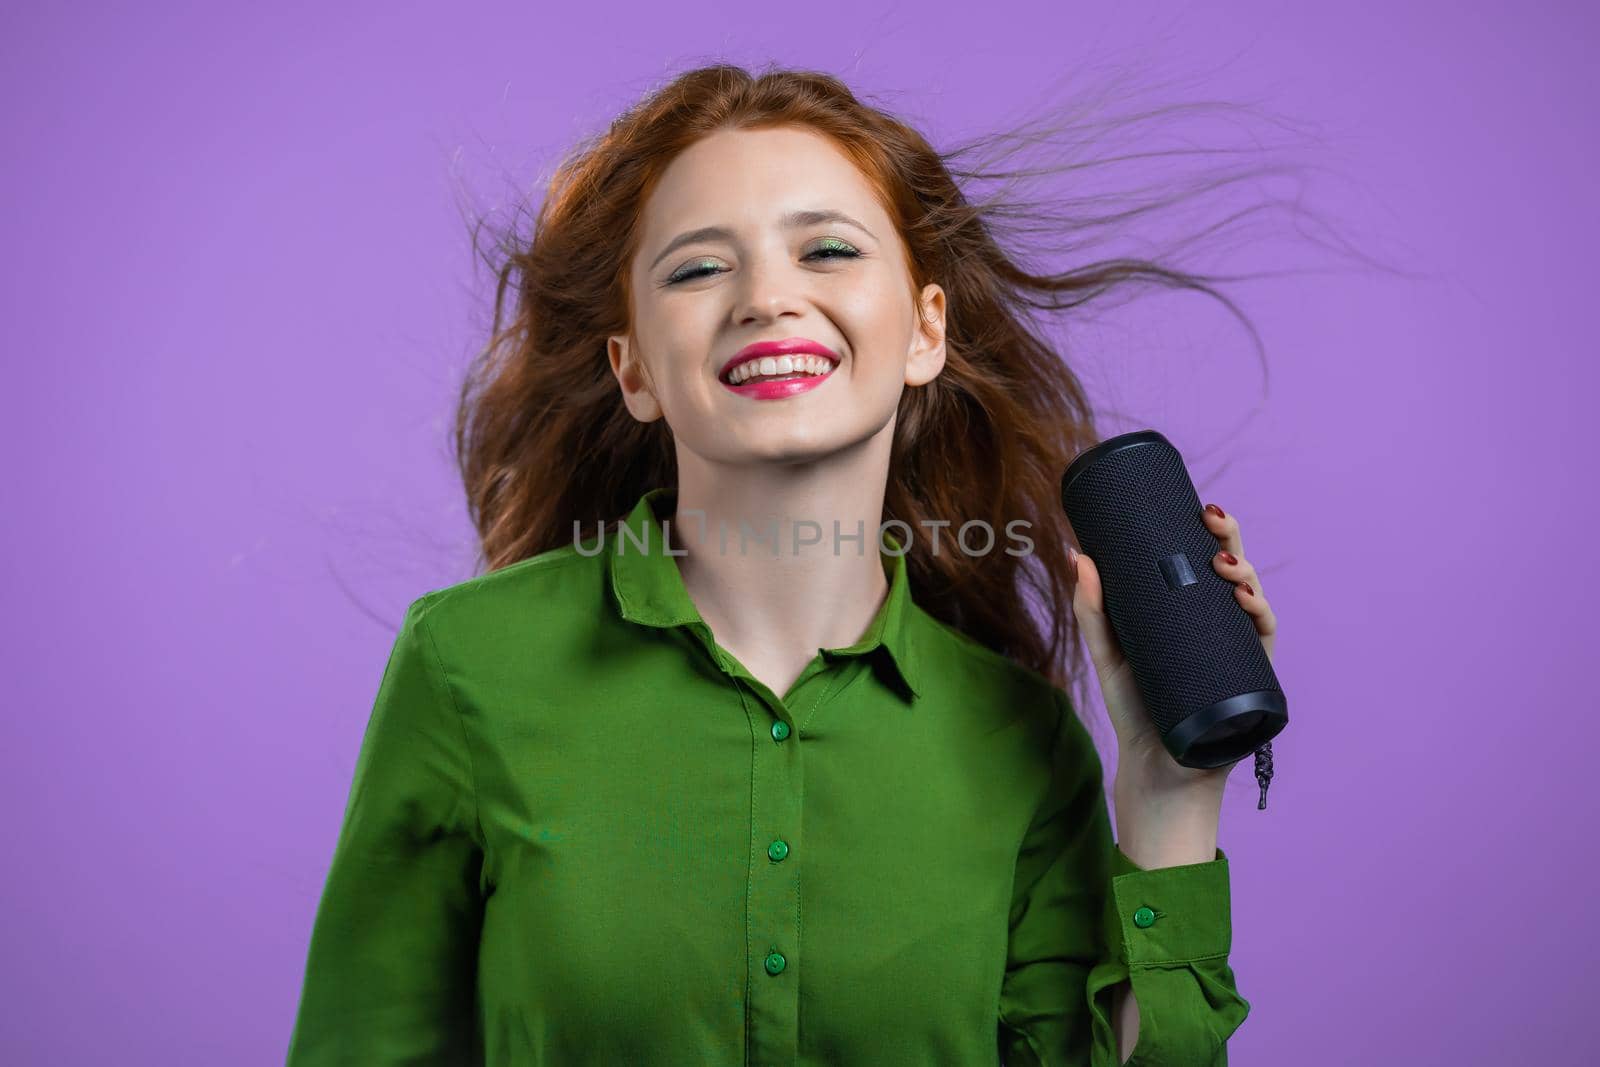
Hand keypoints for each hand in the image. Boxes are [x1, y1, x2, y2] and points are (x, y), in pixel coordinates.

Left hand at [1069, 502, 1278, 787]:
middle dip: (1230, 539)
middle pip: (1232, 571)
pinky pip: (1263, 637)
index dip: (1211, 532)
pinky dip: (1260, 614)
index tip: (1200, 506)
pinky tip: (1244, 601)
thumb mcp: (1107, 652)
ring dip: (1245, 573)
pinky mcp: (1251, 676)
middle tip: (1213, 519)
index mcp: (1188, 611)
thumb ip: (1092, 608)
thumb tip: (1077, 554)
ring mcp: (1237, 648)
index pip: (1205, 561)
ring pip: (1252, 597)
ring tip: (1221, 562)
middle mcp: (1218, 623)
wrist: (1155, 766)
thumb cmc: (1135, 707)